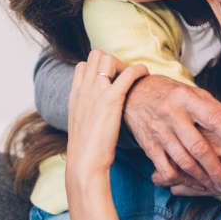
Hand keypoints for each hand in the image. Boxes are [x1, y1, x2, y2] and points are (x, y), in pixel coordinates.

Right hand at [65, 50, 147, 188]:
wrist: (84, 164)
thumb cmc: (86, 152)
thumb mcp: (81, 126)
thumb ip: (87, 113)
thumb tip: (97, 113)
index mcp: (75, 95)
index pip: (82, 66)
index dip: (98, 68)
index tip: (111, 78)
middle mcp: (83, 89)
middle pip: (95, 56)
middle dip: (111, 61)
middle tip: (124, 75)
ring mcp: (96, 91)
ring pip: (108, 58)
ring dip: (123, 63)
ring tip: (134, 75)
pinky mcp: (111, 99)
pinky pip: (128, 72)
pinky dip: (138, 69)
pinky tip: (145, 74)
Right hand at [123, 74, 220, 192]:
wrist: (133, 94)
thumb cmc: (170, 93)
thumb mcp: (192, 92)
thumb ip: (213, 108)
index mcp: (187, 98)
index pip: (214, 117)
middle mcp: (172, 114)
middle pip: (198, 146)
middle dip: (216, 168)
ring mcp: (159, 131)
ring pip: (183, 161)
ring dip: (201, 178)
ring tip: (216, 187)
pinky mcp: (149, 146)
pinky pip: (166, 169)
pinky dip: (181, 180)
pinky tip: (193, 184)